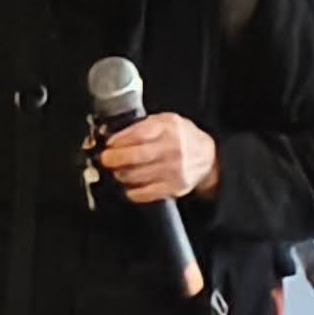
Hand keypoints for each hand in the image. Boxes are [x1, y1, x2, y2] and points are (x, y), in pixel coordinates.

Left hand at [97, 111, 218, 202]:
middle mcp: (173, 148)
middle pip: (137, 156)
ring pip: (139, 175)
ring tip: (116, 171)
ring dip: (121, 174)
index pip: (140, 134)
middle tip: (105, 159)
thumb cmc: (180, 137)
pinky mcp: (175, 187)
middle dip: (115, 158)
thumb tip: (112, 136)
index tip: (109, 143)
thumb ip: (142, 125)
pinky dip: (133, 192)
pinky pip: (147, 193)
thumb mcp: (165, 121)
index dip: (120, 140)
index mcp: (169, 128)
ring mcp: (175, 170)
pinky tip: (128, 187)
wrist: (208, 157)